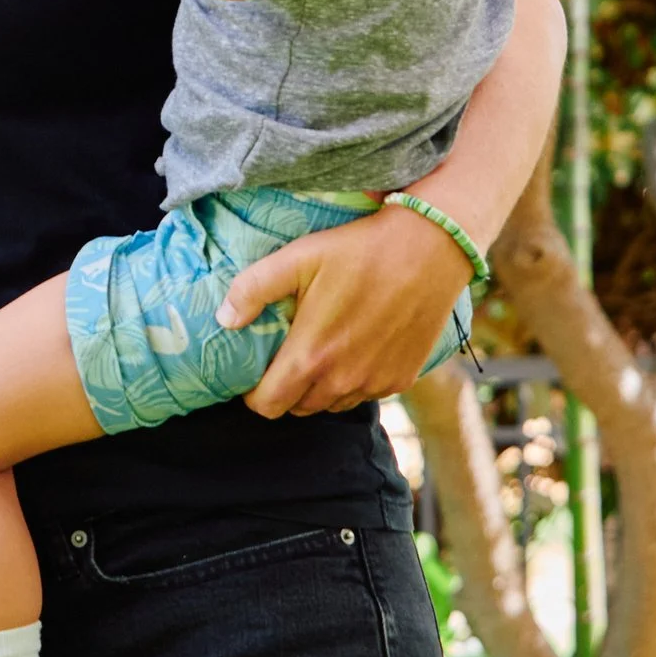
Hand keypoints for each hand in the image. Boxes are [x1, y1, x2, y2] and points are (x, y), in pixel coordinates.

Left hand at [220, 205, 475, 415]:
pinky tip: (357, 348)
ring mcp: (374, 383)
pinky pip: (365, 394)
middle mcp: (342, 380)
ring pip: (331, 404)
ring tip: (322, 352)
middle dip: (286, 390)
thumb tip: (224, 320)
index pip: (267, 406)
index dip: (253, 395)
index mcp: (311, 357)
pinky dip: (355, 381)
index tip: (254, 374)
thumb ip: (253, 289)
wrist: (431, 247)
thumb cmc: (360, 249)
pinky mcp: (401, 379)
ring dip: (320, 388)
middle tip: (288, 357)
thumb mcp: (298, 257)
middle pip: (297, 409)